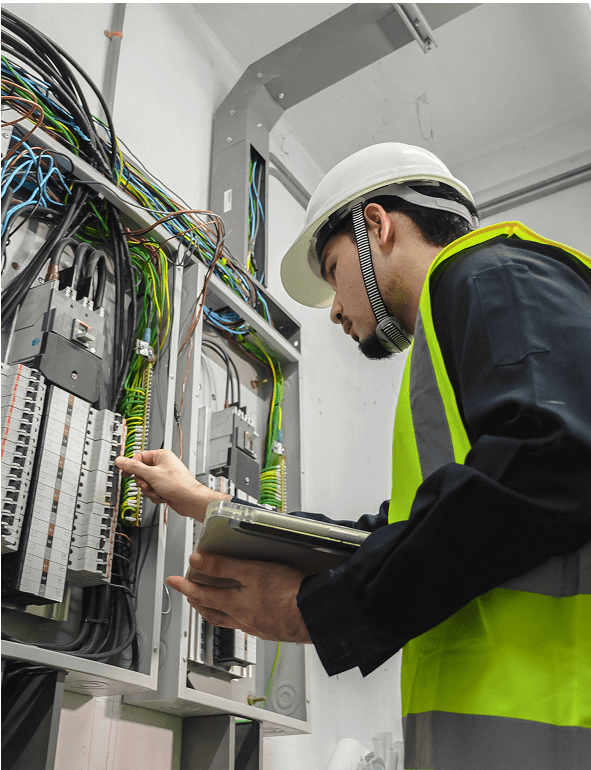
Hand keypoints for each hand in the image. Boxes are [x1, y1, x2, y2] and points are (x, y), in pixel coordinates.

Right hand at [114, 449, 228, 521]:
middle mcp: (162, 465)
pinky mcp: (164, 487)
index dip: (132, 466)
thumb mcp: (152, 474)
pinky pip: (152, 491)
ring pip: (146, 483)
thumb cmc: (179, 484)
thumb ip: (134, 467)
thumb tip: (120, 460)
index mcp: (161, 456)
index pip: (139, 457)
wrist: (190, 500)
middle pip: (141, 472)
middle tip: (149, 485)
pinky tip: (163, 496)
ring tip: (158, 492)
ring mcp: (163, 477)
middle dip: (144, 482)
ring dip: (150, 491)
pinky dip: (155, 495)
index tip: (125, 473)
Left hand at [166, 552, 311, 643]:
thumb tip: (197, 560)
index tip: (172, 582)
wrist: (312, 615)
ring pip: (226, 620)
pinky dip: (235, 618)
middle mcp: (241, 618)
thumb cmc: (288, 593)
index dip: (185, 586)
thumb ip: (223, 566)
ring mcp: (256, 625)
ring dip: (213, 612)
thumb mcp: (252, 571)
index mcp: (234, 604)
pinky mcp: (271, 628)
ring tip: (208, 606)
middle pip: (210, 611)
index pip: (201, 594)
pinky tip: (243, 614)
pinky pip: (244, 625)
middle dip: (196, 602)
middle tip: (187, 594)